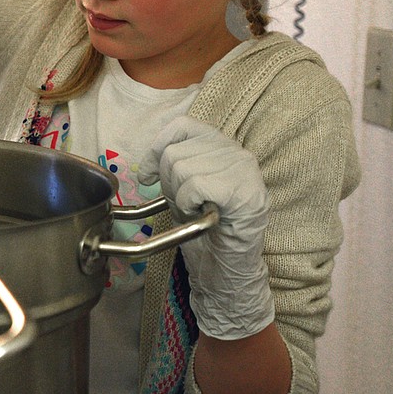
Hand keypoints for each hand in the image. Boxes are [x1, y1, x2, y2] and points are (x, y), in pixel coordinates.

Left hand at [137, 116, 273, 340]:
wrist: (227, 268)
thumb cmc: (204, 230)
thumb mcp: (184, 189)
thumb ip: (175, 165)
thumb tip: (146, 164)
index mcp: (223, 146)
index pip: (181, 125)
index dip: (157, 148)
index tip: (147, 175)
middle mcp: (238, 152)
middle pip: (175, 152)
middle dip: (168, 183)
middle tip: (185, 205)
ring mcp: (245, 171)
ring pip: (182, 168)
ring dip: (180, 197)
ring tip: (197, 211)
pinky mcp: (246, 192)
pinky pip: (196, 185)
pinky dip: (189, 204)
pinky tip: (202, 215)